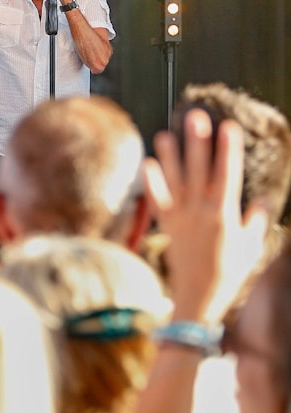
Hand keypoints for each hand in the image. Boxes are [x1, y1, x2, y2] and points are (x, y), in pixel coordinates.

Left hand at [144, 109, 268, 323]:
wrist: (198, 296)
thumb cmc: (230, 271)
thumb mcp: (251, 246)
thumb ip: (256, 219)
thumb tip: (265, 198)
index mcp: (225, 214)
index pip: (227, 175)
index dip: (228, 150)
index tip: (228, 127)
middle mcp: (201, 211)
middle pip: (198, 170)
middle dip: (197, 142)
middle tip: (194, 116)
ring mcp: (181, 217)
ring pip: (175, 180)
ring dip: (170, 156)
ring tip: (164, 133)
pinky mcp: (166, 225)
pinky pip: (157, 200)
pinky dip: (152, 183)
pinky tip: (147, 163)